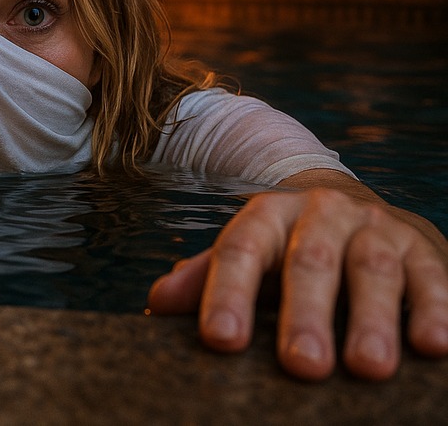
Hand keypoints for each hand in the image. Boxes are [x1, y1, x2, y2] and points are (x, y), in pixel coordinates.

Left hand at [148, 171, 447, 380]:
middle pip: (310, 261)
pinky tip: (433, 346)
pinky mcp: (425, 249)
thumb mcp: (246, 257)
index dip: (227, 294)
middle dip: (305, 315)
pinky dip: (436, 310)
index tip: (219, 340)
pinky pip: (433, 278)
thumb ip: (204, 279)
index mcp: (268, 215)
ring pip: (373, 268)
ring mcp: (376, 228)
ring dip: (372, 319)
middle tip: (301, 366)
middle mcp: (322, 215)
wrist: (355, 209)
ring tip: (367, 367)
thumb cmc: (286, 250)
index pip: (240, 250)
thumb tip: (157, 306)